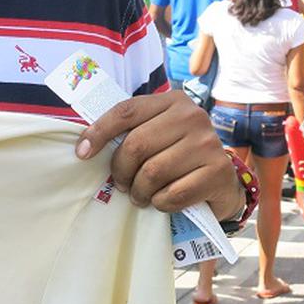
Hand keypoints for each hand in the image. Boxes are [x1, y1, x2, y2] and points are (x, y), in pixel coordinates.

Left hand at [76, 91, 241, 219]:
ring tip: (140, 195)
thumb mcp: (156, 134)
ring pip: (153, 172)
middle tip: (121, 184)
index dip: (99, 132)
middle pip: (137, 144)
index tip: (82, 153)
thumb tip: (85, 146)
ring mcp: (209, 143)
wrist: (221, 181)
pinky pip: (174, 194)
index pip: (126, 111)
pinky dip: (160, 203)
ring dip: (140, 191)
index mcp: (172, 101)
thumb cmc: (177, 156)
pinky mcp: (219, 172)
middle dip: (121, 170)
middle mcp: (193, 116)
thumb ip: (130, 132)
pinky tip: (161, 201)